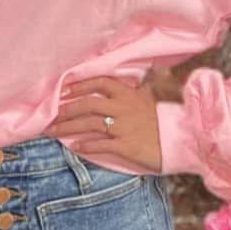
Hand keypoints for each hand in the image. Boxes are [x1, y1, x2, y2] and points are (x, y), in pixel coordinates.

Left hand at [43, 74, 162, 172]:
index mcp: (128, 94)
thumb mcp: (146, 100)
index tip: (62, 93)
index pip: (99, 82)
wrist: (180, 140)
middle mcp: (123, 107)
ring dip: (68, 128)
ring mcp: (124, 126)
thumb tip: (120, 84)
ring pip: (89, 124)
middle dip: (66, 110)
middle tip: (50, 117)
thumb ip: (131, 92)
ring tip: (53, 133)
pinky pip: (101, 144)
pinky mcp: (126, 145)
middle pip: (88, 104)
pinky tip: (75, 147)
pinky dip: (86, 145)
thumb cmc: (161, 121)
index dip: (79, 86)